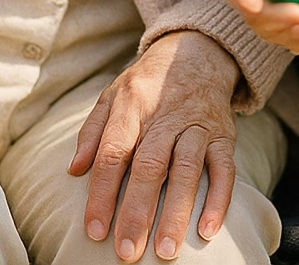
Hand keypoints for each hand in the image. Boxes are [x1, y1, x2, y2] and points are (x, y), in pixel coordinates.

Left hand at [71, 31, 241, 262]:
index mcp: (132, 105)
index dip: (103, 193)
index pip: (114, 153)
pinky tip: (207, 230)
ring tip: (166, 251)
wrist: (197, 52)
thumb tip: (73, 170)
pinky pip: (225, 169)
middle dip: (138, 211)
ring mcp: (197, 125)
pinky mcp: (224, 135)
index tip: (95, 230)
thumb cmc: (148, 83)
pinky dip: (219, 199)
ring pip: (187, 170)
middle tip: (127, 251)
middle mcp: (166, 115)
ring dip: (176, 212)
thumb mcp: (112, 95)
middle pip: (150, 165)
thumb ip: (92, 132)